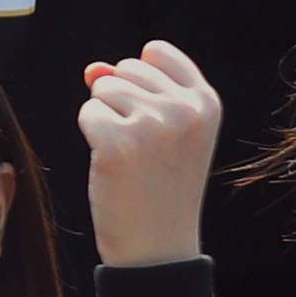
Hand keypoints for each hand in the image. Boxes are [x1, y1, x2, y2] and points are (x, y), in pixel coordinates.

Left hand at [77, 34, 219, 269]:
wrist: (158, 245)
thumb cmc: (159, 185)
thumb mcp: (163, 132)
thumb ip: (133, 90)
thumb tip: (92, 69)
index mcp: (207, 102)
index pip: (156, 51)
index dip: (138, 79)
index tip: (150, 117)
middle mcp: (186, 109)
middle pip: (125, 69)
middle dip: (120, 102)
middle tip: (141, 148)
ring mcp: (154, 125)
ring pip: (103, 89)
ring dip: (104, 120)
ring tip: (130, 156)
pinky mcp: (119, 143)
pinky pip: (87, 112)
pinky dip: (91, 135)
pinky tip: (111, 163)